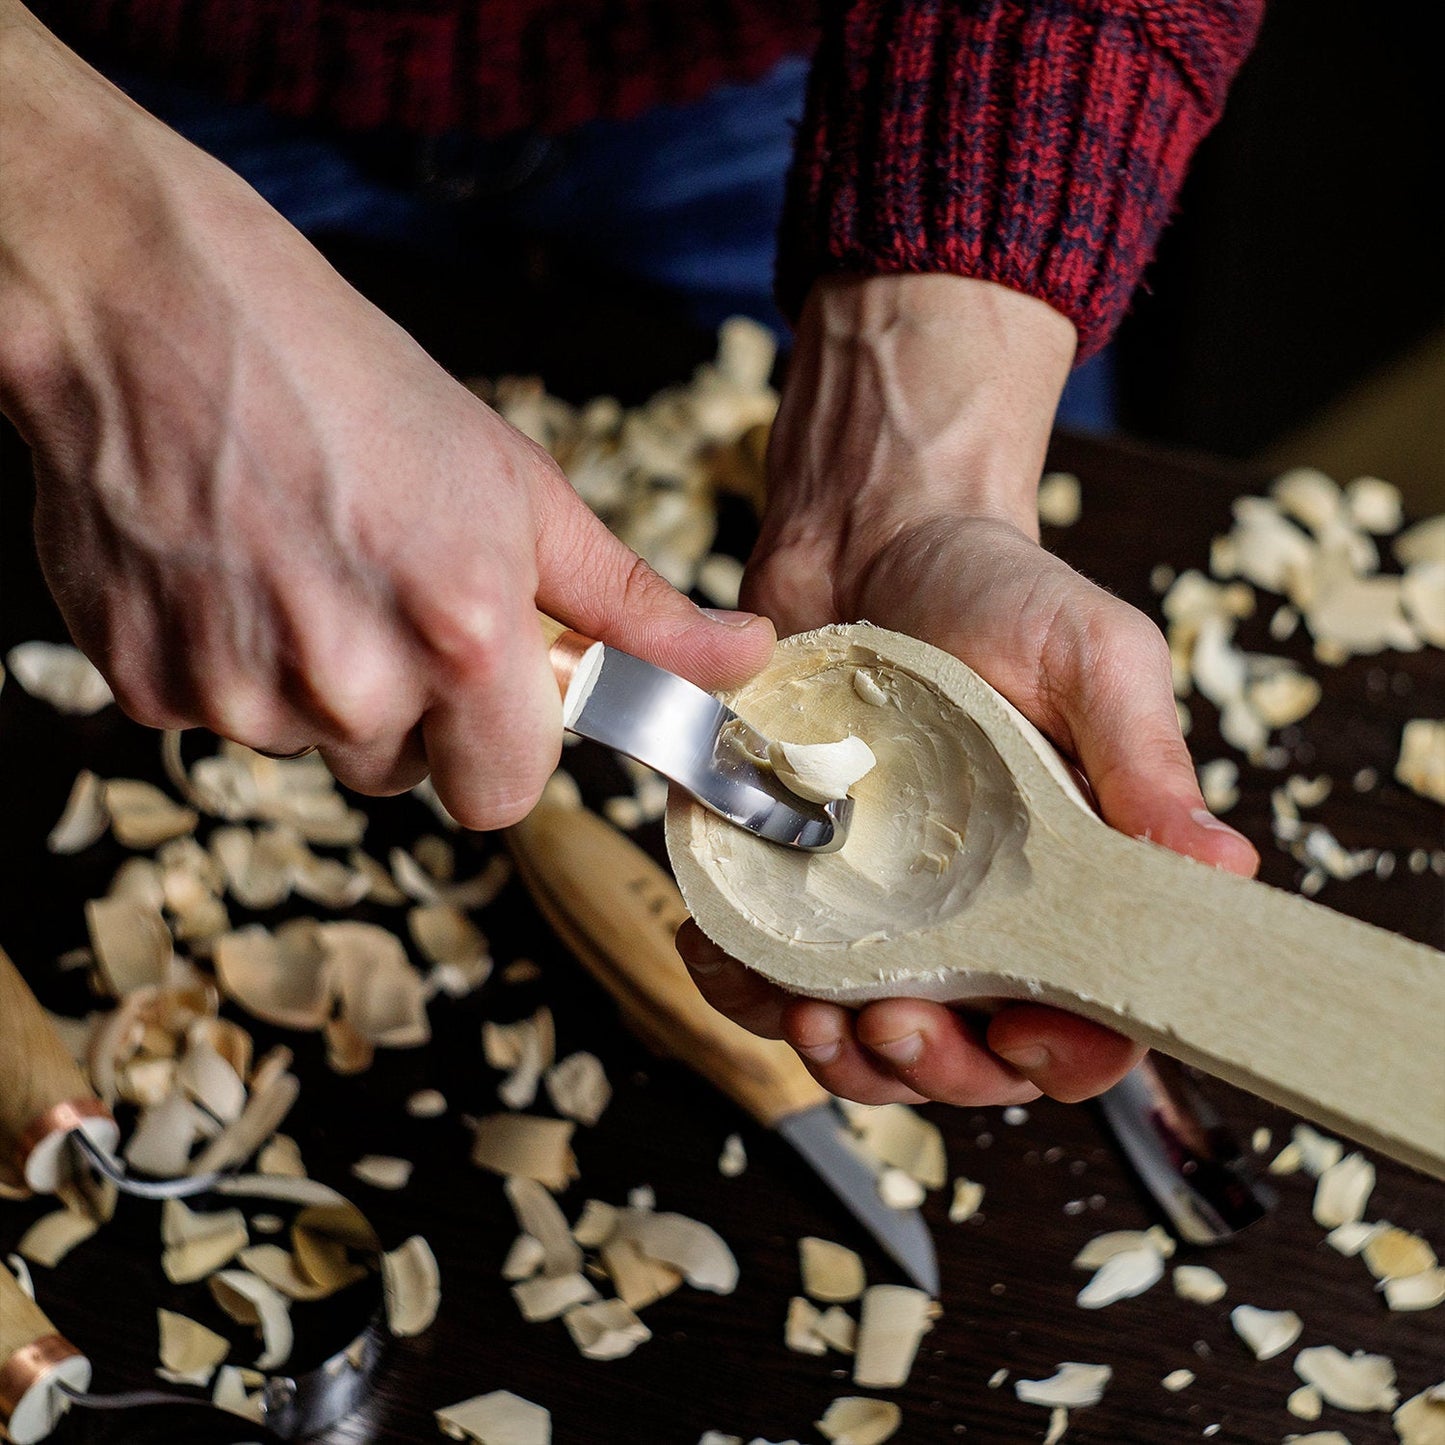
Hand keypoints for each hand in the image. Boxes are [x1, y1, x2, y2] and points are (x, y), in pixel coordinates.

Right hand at [0, 9, 774, 827]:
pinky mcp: (148, 685)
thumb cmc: (353, 384)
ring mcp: (241, 695)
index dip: (503, 747)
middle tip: (386, 600)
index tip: (489, 689)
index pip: (506, 797)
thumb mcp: (520, 489)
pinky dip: (230, 664)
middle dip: (412, 715)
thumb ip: (632, 604)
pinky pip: (217, 719)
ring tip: (300, 567)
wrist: (159, 310)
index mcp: (463, 639)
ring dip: (318, 687)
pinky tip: (227, 570)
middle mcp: (352, 687)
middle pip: (404, 775)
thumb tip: (744, 658)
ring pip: (313, 747)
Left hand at [679, 274, 1256, 1107]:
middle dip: (925, 1068)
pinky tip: (729, 960)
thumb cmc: (1000, 599)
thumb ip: (1145, 764)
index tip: (1022, 1037)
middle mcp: (969, 920)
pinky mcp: (782, 879)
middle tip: (892, 1025)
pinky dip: (741, 984)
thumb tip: (1223, 868)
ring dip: (832, 1053)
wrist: (875, 541)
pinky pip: (759, 968)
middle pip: (962, 1057)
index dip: (1061, 1056)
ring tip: (810, 1013)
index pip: (1082, 1019)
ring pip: (856, 1035)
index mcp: (1061, 889)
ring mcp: (870, 910)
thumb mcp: (1095, 660)